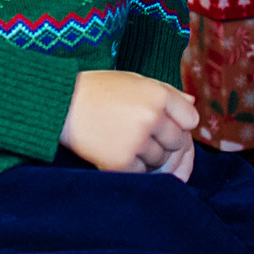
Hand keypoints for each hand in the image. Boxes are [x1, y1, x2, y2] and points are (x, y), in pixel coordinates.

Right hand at [62, 70, 198, 179]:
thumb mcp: (134, 81)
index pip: (191, 119)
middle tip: (138, 132)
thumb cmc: (99, 90)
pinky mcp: (121, 162)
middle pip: (177, 143)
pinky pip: (141, 173)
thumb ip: (167, 92)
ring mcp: (137, 141)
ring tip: (123, 138)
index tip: (162, 122)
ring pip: (160, 161)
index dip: (178, 123)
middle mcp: (151, 117)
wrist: (60, 105)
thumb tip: (193, 104)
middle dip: (163, 141)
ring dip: (147, 156)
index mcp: (158, 94)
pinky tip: (114, 149)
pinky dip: (130, 166)